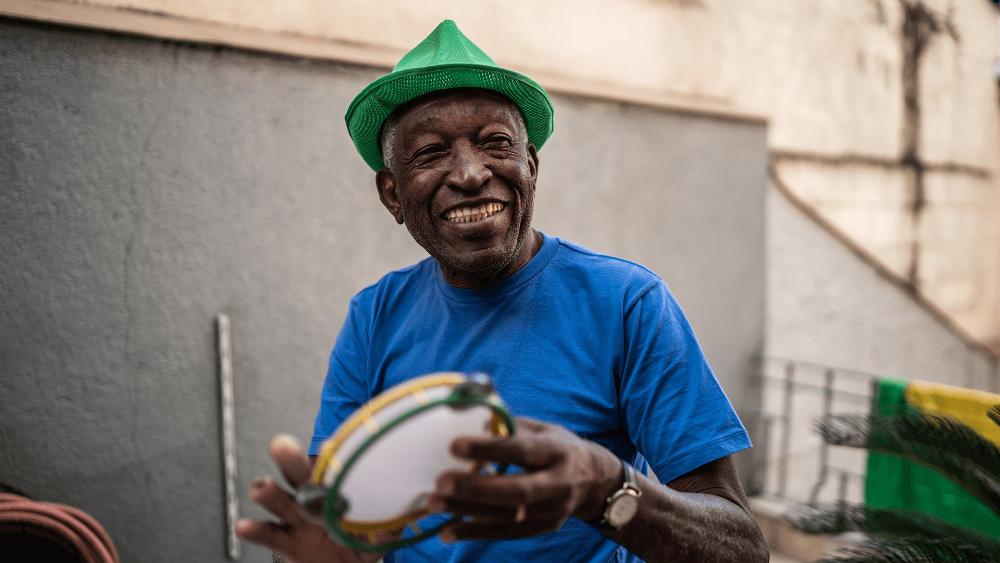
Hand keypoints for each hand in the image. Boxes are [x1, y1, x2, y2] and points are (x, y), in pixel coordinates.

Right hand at [236, 435, 381, 562]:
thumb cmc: (358, 545)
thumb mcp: (377, 536)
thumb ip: (388, 526)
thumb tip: (411, 514)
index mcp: (335, 493)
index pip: (331, 469)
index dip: (330, 457)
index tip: (329, 444)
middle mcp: (313, 502)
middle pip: (299, 477)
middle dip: (290, 461)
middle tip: (281, 445)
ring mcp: (297, 522)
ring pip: (281, 503)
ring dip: (270, 493)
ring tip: (260, 486)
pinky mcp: (287, 544)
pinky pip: (270, 536)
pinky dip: (255, 530)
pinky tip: (244, 524)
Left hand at [429, 417, 621, 541]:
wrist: (597, 484)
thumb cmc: (560, 448)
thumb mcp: (544, 430)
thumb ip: (510, 426)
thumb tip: (469, 410)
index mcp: (557, 452)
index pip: (521, 451)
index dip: (489, 448)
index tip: (454, 444)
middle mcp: (557, 484)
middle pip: (516, 490)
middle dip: (476, 488)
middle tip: (440, 482)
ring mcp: (550, 511)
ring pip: (507, 516)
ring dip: (467, 512)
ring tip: (433, 504)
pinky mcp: (540, 529)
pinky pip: (505, 534)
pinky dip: (474, 533)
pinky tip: (446, 530)